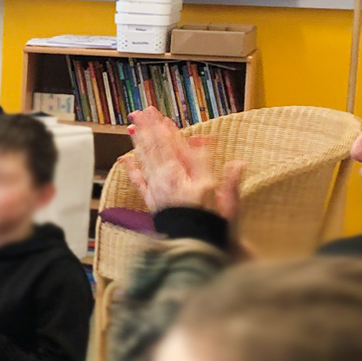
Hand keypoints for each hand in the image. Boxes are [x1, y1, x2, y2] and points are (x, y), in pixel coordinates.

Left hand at [122, 108, 246, 218]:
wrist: (194, 249)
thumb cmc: (215, 227)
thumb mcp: (230, 204)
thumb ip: (230, 181)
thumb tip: (237, 161)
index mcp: (192, 179)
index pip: (180, 150)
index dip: (170, 133)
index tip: (163, 117)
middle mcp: (172, 182)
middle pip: (159, 150)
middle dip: (150, 129)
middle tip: (142, 111)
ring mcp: (159, 192)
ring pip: (147, 161)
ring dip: (140, 141)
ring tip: (132, 124)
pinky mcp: (152, 202)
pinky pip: (139, 182)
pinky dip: (131, 169)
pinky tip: (124, 158)